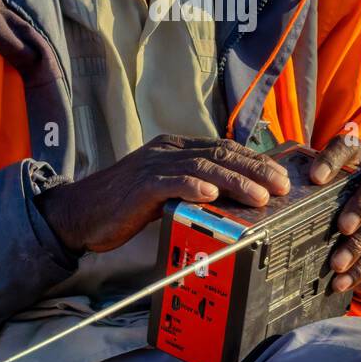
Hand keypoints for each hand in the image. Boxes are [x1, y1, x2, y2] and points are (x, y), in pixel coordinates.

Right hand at [36, 136, 290, 253]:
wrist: (80, 213)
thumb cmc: (125, 206)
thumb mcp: (166, 191)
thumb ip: (194, 187)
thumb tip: (231, 199)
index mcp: (176, 148)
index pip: (224, 148)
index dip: (254, 161)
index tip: (280, 177)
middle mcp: (167, 151)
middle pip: (219, 154)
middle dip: (255, 170)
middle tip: (281, 187)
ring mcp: (153, 166)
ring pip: (202, 168)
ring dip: (235, 182)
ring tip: (259, 197)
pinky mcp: (139, 186)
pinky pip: (170, 183)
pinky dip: (193, 187)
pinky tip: (212, 195)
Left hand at [310, 135, 360, 292]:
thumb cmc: (339, 171)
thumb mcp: (326, 160)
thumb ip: (306, 165)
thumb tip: (273, 180)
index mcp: (358, 155)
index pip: (347, 149)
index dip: (333, 162)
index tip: (316, 177)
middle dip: (359, 210)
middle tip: (342, 227)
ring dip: (358, 246)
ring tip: (337, 264)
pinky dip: (360, 270)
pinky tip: (342, 283)